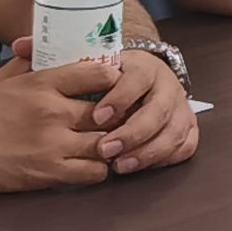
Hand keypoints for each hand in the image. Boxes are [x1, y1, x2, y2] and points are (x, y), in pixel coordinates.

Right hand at [0, 51, 123, 194]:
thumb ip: (27, 62)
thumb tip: (39, 43)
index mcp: (41, 83)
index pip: (101, 75)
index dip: (115, 83)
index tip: (115, 90)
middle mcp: (52, 110)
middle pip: (112, 111)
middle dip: (119, 116)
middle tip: (120, 122)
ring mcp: (52, 143)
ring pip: (109, 143)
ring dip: (112, 146)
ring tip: (107, 146)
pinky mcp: (46, 173)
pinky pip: (94, 173)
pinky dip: (97, 170)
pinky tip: (88, 165)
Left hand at [77, 44, 201, 175]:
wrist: (144, 76)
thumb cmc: (114, 78)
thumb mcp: (99, 67)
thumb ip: (80, 71)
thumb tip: (42, 65)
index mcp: (145, 67)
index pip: (137, 79)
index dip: (119, 99)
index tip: (97, 117)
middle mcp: (168, 86)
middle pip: (158, 110)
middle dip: (132, 133)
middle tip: (105, 150)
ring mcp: (181, 107)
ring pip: (174, 132)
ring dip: (147, 152)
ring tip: (119, 165)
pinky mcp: (189, 127)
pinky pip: (185, 146)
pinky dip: (165, 158)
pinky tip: (142, 166)